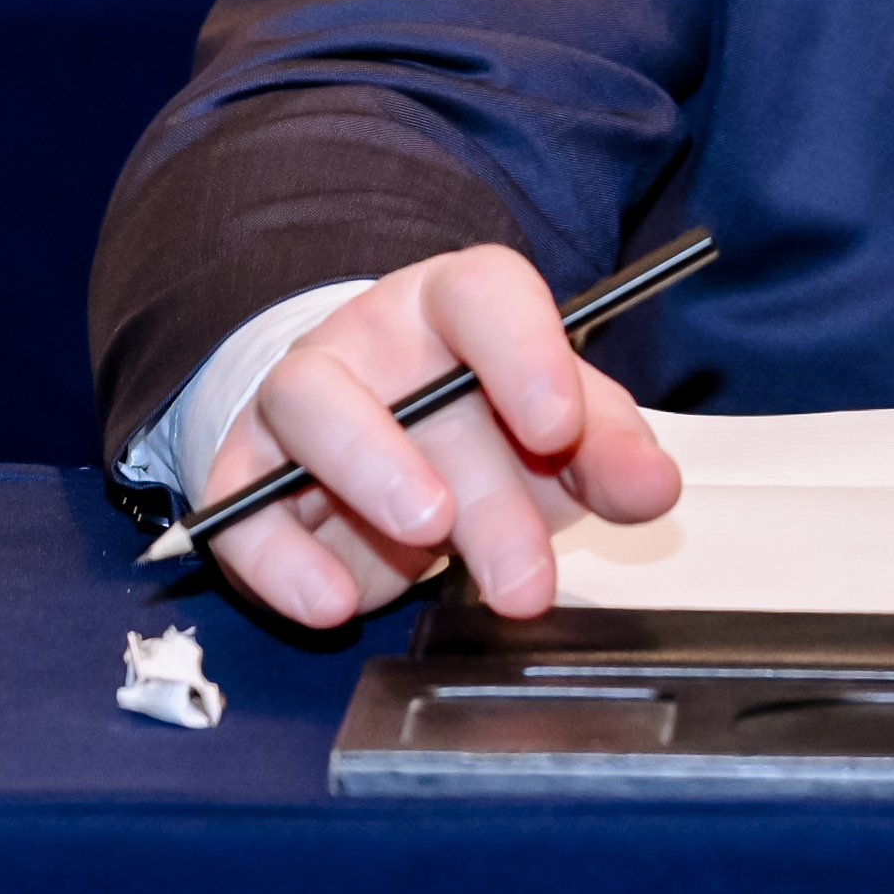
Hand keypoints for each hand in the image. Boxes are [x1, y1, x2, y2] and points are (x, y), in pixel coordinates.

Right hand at [202, 246, 679, 629]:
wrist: (376, 438)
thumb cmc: (479, 423)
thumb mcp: (558, 432)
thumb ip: (609, 451)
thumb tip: (653, 487)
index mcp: (458, 305)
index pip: (487, 291)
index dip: (526, 351)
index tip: (563, 427)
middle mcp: (372, 337)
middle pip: (423, 392)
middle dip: (484, 494)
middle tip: (528, 580)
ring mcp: (299, 395)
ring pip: (312, 404)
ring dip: (372, 470)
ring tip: (428, 536)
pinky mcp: (242, 469)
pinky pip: (239, 504)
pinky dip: (280, 558)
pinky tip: (333, 602)